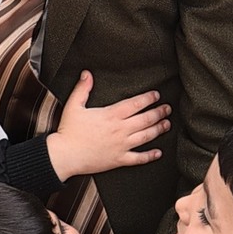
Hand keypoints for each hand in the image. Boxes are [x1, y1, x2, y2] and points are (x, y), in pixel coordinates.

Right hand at [46, 72, 170, 180]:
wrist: (65, 155)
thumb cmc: (68, 131)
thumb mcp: (74, 106)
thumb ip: (82, 89)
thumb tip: (87, 74)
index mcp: (111, 115)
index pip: (135, 104)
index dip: (148, 98)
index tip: (156, 95)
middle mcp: (120, 130)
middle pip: (145, 119)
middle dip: (159, 112)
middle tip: (167, 108)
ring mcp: (121, 145)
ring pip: (146, 136)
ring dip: (159, 129)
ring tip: (166, 124)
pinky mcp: (119, 159)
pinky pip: (138, 158)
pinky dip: (150, 156)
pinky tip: (158, 152)